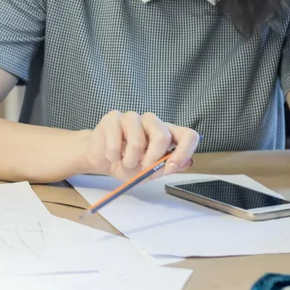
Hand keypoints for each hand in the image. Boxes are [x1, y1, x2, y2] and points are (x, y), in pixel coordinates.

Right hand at [80, 111, 200, 181]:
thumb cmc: (128, 164)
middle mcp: (152, 122)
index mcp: (167, 134)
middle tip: (142, 167)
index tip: (170, 167)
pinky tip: (112, 155)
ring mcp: (132, 117)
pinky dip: (113, 156)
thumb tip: (187, 162)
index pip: (188, 135)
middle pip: (162, 136)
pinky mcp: (113, 117)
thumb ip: (167, 167)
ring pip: (138, 141)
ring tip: (124, 162)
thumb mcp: (150, 172)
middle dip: (152, 158)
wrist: (102, 159)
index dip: (184, 151)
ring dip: (130, 160)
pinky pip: (116, 141)